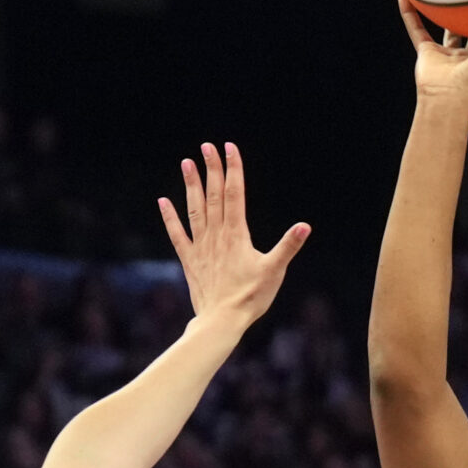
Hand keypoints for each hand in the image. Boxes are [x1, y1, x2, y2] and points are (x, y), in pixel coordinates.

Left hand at [157, 143, 308, 336]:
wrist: (221, 321)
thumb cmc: (251, 298)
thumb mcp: (274, 271)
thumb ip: (288, 246)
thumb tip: (304, 226)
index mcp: (237, 234)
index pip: (234, 193)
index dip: (233, 169)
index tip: (229, 147)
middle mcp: (216, 235)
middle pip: (213, 195)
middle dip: (212, 169)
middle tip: (207, 146)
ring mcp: (201, 247)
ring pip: (195, 209)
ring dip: (191, 185)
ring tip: (186, 163)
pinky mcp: (190, 260)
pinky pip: (178, 234)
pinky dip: (170, 217)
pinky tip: (163, 201)